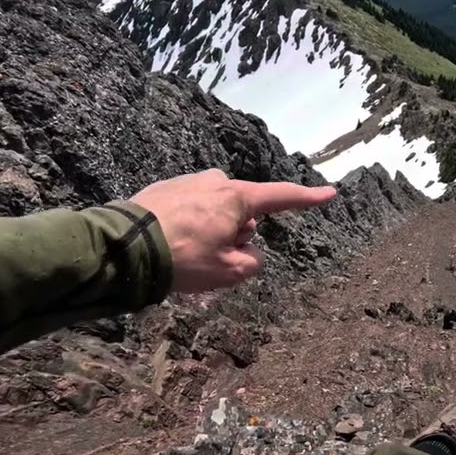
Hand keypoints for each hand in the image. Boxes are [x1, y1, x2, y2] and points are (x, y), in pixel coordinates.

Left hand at [130, 169, 336, 292]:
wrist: (126, 247)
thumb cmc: (182, 258)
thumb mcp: (228, 272)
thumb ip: (251, 262)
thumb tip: (248, 252)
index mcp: (236, 197)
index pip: (281, 197)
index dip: (307, 199)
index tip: (329, 193)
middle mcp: (214, 182)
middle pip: (242, 211)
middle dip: (236, 232)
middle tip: (213, 257)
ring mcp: (188, 182)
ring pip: (215, 211)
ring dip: (211, 230)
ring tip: (186, 253)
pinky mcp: (164, 188)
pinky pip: (190, 209)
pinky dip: (188, 226)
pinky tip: (172, 243)